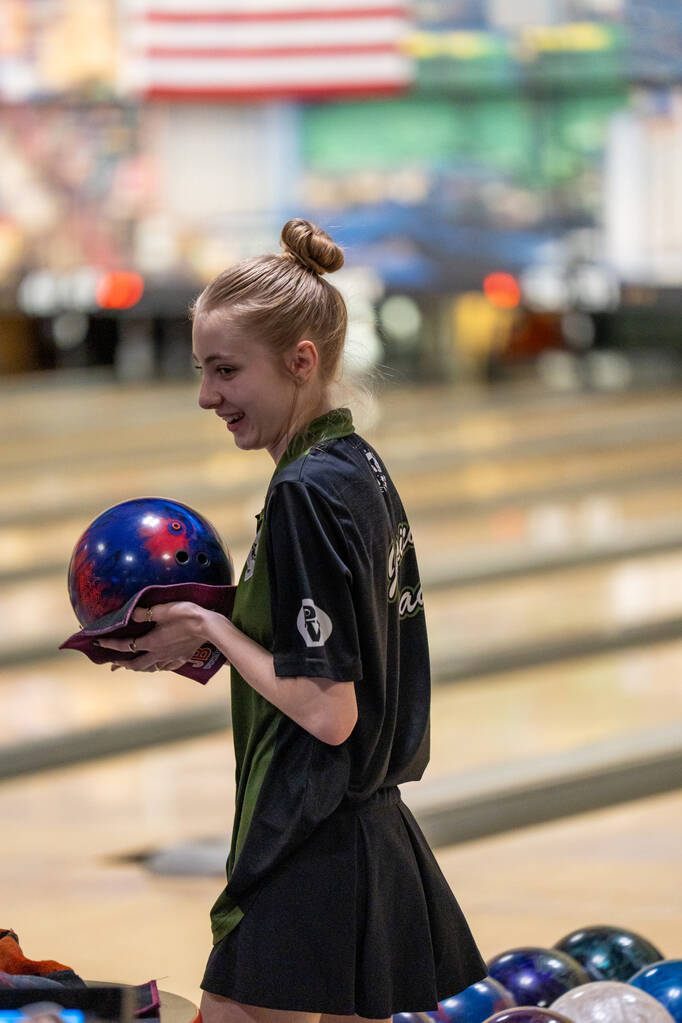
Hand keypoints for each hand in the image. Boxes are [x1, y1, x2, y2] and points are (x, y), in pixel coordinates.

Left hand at [96, 601, 221, 672]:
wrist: (209, 627)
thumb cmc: (186, 615)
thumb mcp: (162, 609)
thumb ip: (144, 612)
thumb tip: (131, 613)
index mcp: (150, 642)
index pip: (124, 645)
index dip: (109, 644)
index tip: (98, 643)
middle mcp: (157, 654)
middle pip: (136, 664)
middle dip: (123, 664)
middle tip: (114, 663)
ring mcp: (170, 658)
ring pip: (150, 669)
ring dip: (138, 668)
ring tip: (133, 666)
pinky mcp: (181, 659)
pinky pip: (165, 668)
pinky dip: (157, 668)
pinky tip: (158, 666)